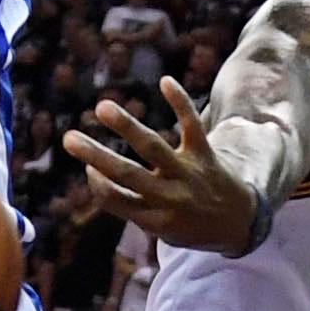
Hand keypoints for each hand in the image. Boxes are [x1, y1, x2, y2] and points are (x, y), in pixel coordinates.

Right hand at [62, 79, 274, 252]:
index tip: (87, 168)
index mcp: (154, 219)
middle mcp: (169, 197)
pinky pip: (192, 125)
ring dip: (126, 126)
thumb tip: (95, 174)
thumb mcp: (159, 229)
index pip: (115, 200)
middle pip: (127, 174)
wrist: (241, 223)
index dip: (97, 183)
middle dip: (95, 155)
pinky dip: (180, 102)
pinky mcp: (205, 155)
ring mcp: (188, 174)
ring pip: (153, 148)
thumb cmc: (190, 225)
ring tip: (102, 107)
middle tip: (68, 138)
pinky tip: (165, 81)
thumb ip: (131, 206)